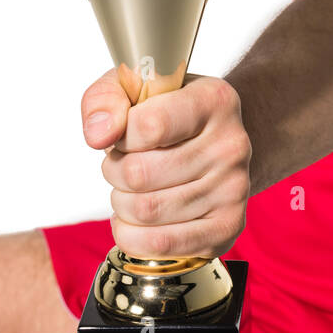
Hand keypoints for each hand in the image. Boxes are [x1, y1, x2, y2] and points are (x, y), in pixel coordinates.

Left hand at [81, 70, 251, 260]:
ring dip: (122, 204)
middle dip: (114, 172)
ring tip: (134, 190)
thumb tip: (98, 135)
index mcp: (214, 101)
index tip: (125, 135)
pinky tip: (137, 220)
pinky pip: (161, 245)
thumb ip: (105, 99)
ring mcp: (234, 190)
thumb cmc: (171, 114)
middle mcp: (232, 145)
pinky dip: (133, 236)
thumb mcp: (136, 87)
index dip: (120, 136)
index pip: (149, 126)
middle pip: (139, 174)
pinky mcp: (228, 228)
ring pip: (145, 211)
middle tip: (123, 166)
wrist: (219, 144)